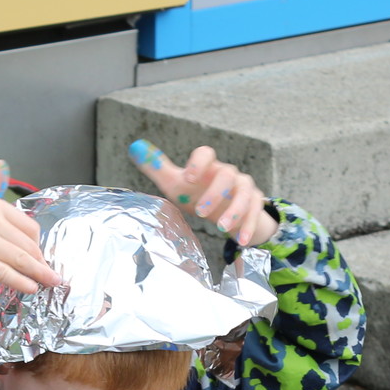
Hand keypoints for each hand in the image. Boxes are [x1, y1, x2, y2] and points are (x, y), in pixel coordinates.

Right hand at [0, 162, 60, 296]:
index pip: (29, 227)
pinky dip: (22, 282)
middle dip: (40, 262)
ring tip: (51, 284)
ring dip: (39, 274)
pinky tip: (32, 289)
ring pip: (19, 259)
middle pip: (26, 244)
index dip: (37, 246)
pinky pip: (6, 273)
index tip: (39, 258)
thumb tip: (2, 163)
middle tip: (49, 276)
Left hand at [130, 140, 278, 246]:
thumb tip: (134, 148)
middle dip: (215, 193)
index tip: (188, 177)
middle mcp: (229, 174)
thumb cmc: (196, 195)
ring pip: (245, 194)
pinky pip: (255, 214)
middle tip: (200, 212)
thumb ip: (157, 168)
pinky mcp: (255, 205)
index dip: (198, 163)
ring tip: (221, 228)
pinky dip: (248, 227)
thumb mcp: (176, 184)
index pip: (206, 153)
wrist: (222, 212)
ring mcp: (244, 189)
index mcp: (208, 166)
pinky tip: (240, 241)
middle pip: (227, 175)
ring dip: (235, 210)